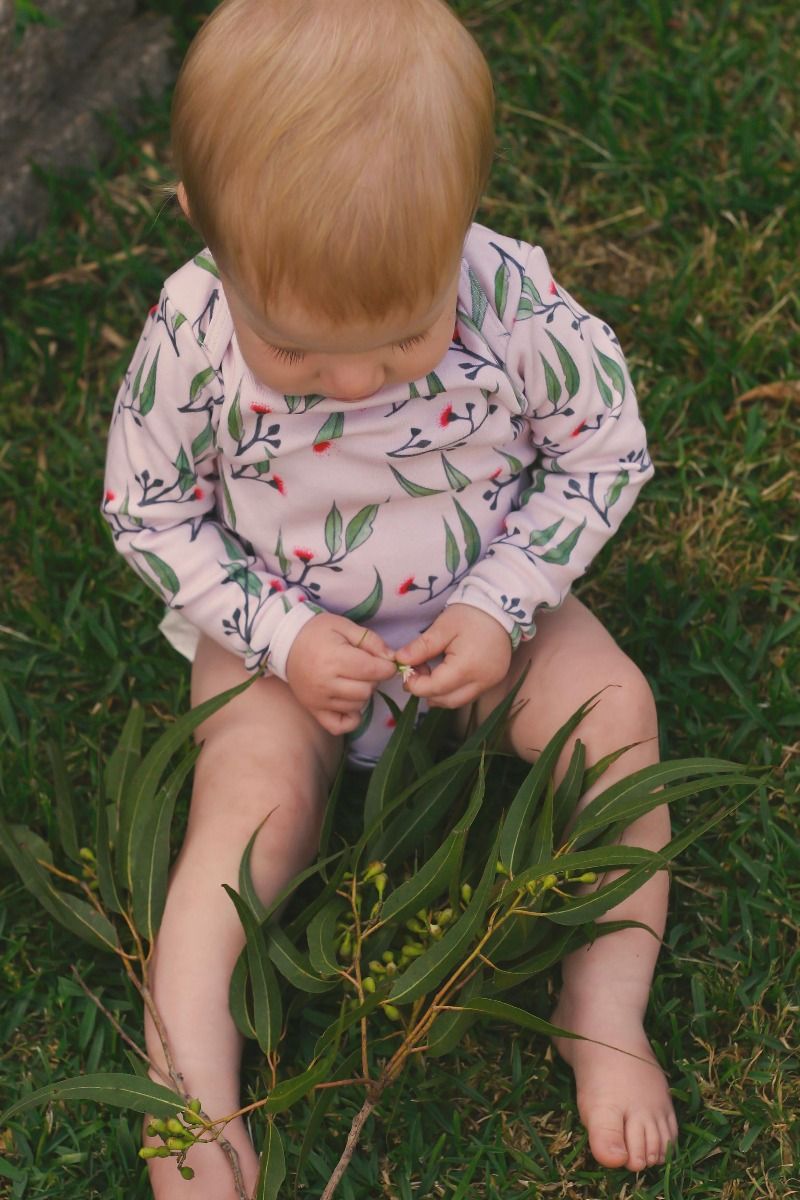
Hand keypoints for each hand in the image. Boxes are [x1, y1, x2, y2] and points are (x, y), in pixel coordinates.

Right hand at [286, 614, 396, 735]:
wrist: (285, 643)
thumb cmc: (316, 632)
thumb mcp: (344, 626)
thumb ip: (370, 640)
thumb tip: (391, 658)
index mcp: (334, 659)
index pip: (373, 671)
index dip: (387, 667)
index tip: (385, 662)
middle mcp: (326, 683)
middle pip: (367, 690)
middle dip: (373, 679)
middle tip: (365, 668)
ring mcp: (319, 700)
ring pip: (358, 706)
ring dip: (362, 694)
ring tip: (353, 679)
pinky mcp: (314, 710)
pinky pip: (340, 726)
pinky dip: (351, 718)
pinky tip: (350, 702)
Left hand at [395, 604, 511, 708]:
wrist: (502, 607)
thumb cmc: (470, 614)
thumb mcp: (442, 627)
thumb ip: (421, 647)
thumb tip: (400, 660)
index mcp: (467, 667)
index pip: (435, 688)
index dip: (415, 684)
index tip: (406, 671)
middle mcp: (481, 681)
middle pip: (446, 700)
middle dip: (426, 691)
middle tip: (415, 672)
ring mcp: (490, 683)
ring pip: (457, 701)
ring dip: (439, 693)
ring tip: (429, 672)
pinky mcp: (493, 681)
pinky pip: (468, 694)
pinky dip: (452, 690)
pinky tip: (445, 674)